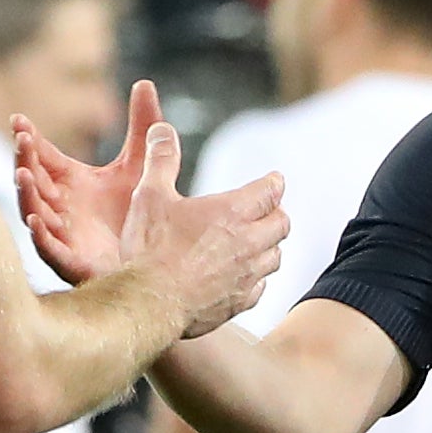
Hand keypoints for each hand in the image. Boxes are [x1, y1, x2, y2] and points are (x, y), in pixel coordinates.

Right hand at [11, 83, 159, 284]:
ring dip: (27, 194)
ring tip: (22, 174)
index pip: (44, 155)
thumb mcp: (139, 163)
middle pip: (35, 179)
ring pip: (35, 213)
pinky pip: (50, 249)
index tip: (19, 120)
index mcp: (70, 181)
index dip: (30, 138)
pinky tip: (36, 220)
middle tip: (22, 139)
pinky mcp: (73, 262)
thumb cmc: (136, 215)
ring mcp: (63, 234)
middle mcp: (60, 206)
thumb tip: (144, 82)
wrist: (151, 264)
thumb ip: (143, 126)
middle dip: (25, 159)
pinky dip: (40, 235)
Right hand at [109, 94, 287, 343]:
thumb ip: (161, 160)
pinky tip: (242, 277)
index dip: (274, 182)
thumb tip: (162, 129)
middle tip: (266, 211)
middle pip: (282, 224)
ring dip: (269, 247)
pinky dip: (256, 279)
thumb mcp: (150, 195)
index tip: (274, 180)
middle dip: (276, 214)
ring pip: (275, 257)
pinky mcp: (239, 303)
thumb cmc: (150, 248)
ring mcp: (247, 275)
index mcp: (233, 211)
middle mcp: (249, 243)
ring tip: (257, 243)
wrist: (149, 303)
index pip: (271, 190)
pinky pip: (260, 288)